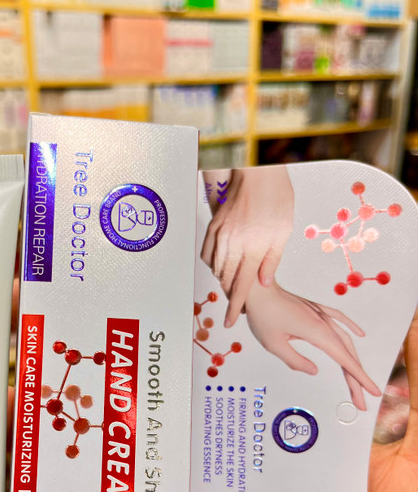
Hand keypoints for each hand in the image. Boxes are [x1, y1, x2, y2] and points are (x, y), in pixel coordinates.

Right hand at [201, 167, 293, 327]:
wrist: (258, 171)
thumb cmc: (276, 197)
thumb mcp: (284, 231)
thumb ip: (272, 260)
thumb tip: (263, 282)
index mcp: (254, 247)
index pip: (241, 286)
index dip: (236, 306)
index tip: (231, 320)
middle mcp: (234, 243)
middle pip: (226, 280)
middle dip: (232, 294)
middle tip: (241, 300)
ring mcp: (221, 234)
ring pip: (216, 268)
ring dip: (224, 279)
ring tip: (235, 281)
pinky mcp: (214, 226)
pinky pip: (208, 253)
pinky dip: (214, 264)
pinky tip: (223, 264)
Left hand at [244, 279, 380, 409]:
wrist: (259, 289)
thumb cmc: (262, 315)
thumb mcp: (274, 345)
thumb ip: (295, 360)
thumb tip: (314, 371)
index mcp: (316, 333)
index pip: (344, 360)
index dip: (359, 378)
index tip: (372, 392)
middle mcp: (324, 323)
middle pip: (347, 354)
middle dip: (357, 378)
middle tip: (361, 400)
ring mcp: (321, 315)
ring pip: (344, 340)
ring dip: (354, 360)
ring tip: (359, 379)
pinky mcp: (315, 310)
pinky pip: (339, 319)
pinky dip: (351, 327)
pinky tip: (359, 334)